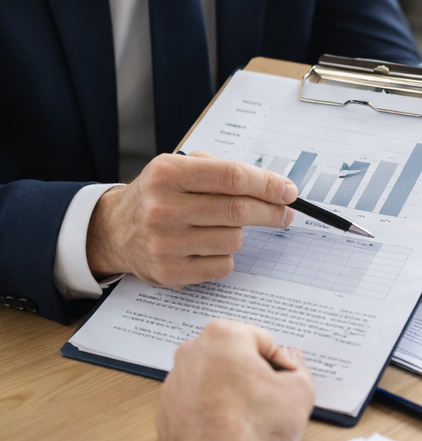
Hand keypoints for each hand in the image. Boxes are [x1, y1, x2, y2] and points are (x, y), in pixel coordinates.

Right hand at [86, 151, 297, 286]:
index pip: (232, 177)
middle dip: (271, 212)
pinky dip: (225, 256)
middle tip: (284, 213)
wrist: (115, 231)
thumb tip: (274, 186)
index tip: (288, 191)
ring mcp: (165, 243)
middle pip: (238, 210)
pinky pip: (223, 265)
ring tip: (221, 227)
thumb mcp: (178, 168)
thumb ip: (222, 170)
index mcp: (167, 173)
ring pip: (234, 240)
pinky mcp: (170, 272)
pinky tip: (208, 247)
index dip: (268, 184)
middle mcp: (163, 208)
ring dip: (239, 234)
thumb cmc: (158, 196)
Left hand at [157, 319, 314, 440]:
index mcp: (222, 336)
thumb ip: (299, 369)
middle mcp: (191, 353)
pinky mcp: (166, 412)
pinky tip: (228, 433)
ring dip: (231, 395)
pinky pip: (196, 405)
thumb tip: (292, 363)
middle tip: (268, 401)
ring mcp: (174, 384)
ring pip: (213, 381)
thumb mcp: (299, 392)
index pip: (263, 340)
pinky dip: (211, 415)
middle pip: (234, 357)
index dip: (280, 364)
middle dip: (252, 375)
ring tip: (249, 421)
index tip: (284, 382)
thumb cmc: (252, 429)